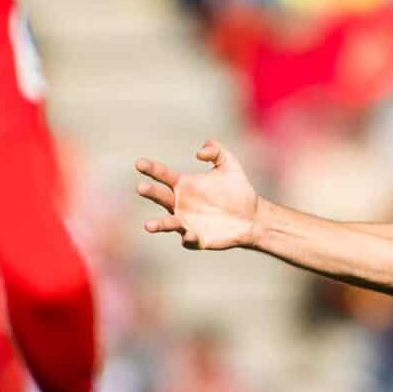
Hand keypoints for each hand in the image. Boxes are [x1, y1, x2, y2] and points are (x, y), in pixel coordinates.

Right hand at [137, 140, 261, 249]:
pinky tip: (190, 235)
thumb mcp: (229, 165)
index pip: (163, 175)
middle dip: (150, 192)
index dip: (151, 169)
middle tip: (141, 188)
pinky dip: (188, 238)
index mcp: (184, 185)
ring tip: (148, 225)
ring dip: (159, 224)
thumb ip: (216, 151)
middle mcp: (180, 204)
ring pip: (169, 223)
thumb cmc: (238, 190)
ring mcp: (187, 222)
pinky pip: (189, 240)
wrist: (253, 216)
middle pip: (161, 197)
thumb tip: (199, 152)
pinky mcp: (198, 239)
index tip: (139, 163)